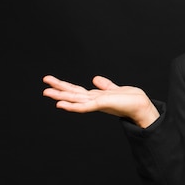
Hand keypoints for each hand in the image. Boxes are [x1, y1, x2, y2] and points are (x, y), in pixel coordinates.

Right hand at [42, 75, 159, 127]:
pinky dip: (72, 106)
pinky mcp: (101, 105)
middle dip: (58, 90)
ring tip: (46, 93)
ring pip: (75, 99)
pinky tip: (61, 104)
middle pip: (73, 94)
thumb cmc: (131, 99)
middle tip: (43, 87)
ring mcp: (96, 103)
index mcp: (96, 96)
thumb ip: (105, 85)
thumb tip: (95, 79)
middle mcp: (94, 100)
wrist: (141, 105)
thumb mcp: (115, 89)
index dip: (64, 86)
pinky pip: (83, 106)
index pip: (77, 90)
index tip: (51, 81)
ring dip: (61, 96)